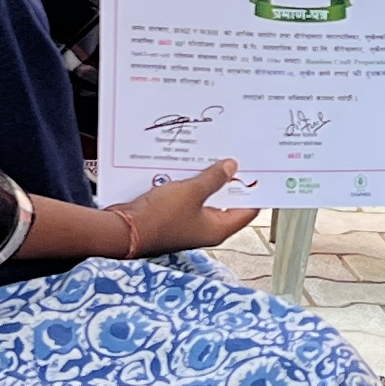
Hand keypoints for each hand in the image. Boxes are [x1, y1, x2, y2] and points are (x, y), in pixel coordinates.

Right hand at [118, 161, 259, 255]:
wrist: (123, 230)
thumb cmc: (159, 217)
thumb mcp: (192, 191)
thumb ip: (214, 178)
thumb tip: (232, 166)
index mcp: (218, 228)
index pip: (248, 210)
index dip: (255, 191)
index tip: (261, 171)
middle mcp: (205, 228)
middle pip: (226, 202)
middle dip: (230, 180)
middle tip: (235, 157)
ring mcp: (187, 223)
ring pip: (204, 197)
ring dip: (207, 179)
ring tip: (212, 155)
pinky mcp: (171, 216)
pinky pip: (185, 197)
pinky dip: (188, 182)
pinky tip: (186, 164)